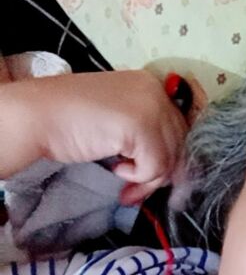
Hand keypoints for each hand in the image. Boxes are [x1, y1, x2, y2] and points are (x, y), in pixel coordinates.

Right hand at [0, 70, 187, 203]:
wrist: (37, 116)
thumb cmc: (71, 121)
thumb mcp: (119, 119)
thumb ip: (146, 133)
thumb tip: (174, 169)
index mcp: (151, 85)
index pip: (180, 127)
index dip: (170, 157)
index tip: (153, 176)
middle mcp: (156, 92)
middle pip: (179, 144)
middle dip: (160, 173)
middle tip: (135, 189)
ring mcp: (151, 107)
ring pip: (170, 158)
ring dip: (148, 179)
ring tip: (124, 182)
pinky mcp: (141, 126)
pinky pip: (155, 166)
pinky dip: (138, 176)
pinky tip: (116, 168)